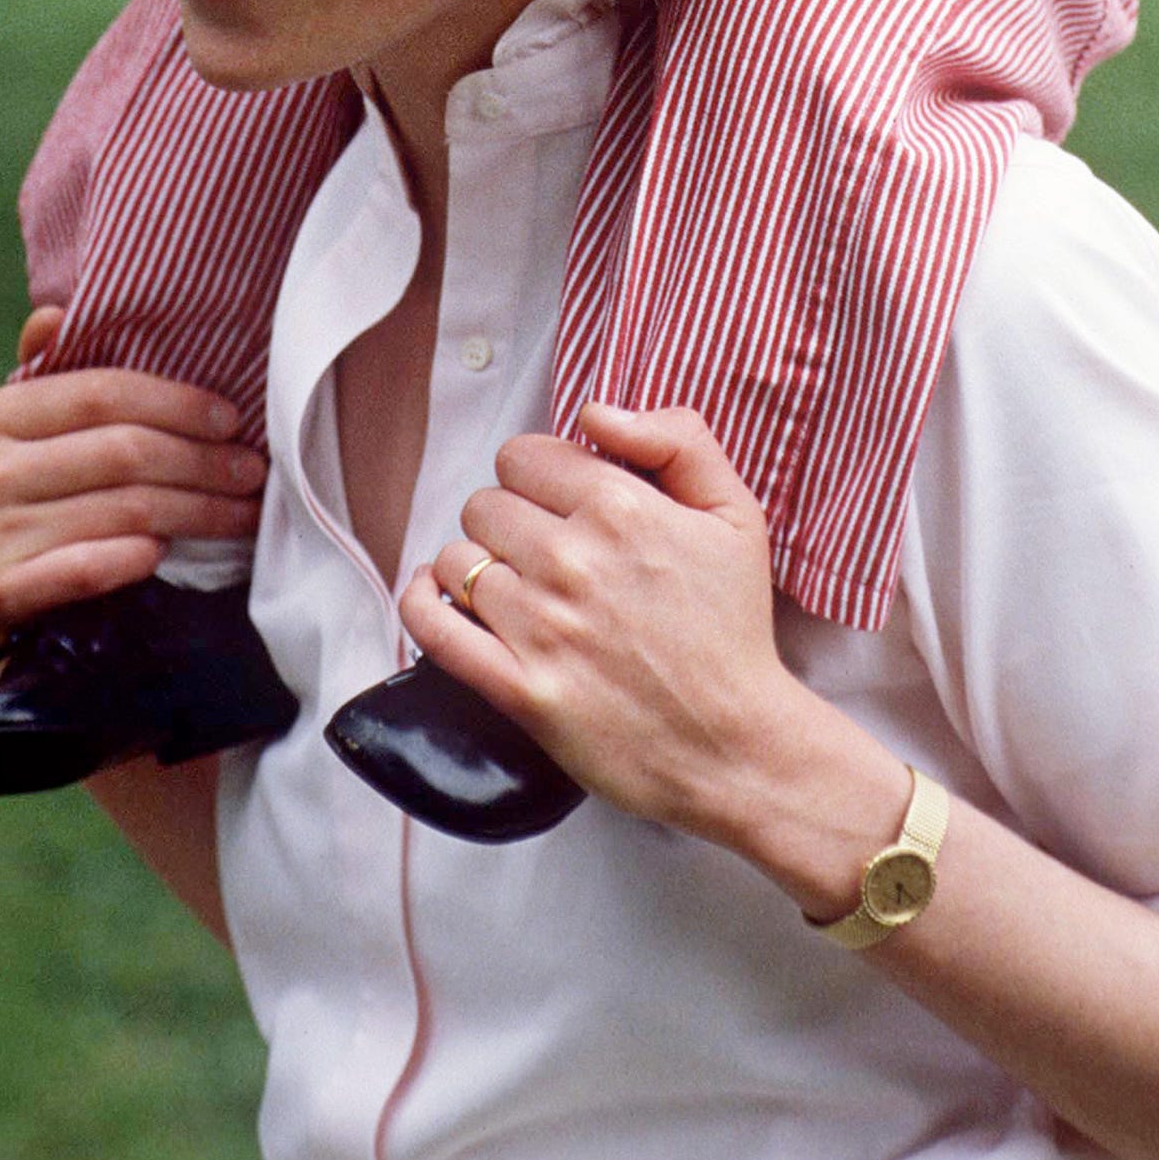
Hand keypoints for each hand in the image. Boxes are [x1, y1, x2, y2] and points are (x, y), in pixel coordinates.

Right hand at [0, 307, 265, 632]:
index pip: (101, 393)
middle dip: (202, 461)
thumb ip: (58, 375)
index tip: (232, 419)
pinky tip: (161, 553)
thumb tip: (53, 314)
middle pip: (121, 451)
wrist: (25, 618)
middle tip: (252, 471)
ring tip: (240, 513)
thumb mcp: (51, 438)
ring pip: (122, 509)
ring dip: (197, 512)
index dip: (176, 403)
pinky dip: (127, 559)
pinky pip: (80, 568)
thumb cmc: (55, 508)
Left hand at [397, 402, 807, 841]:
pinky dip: (422, 602)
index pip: (523, 456)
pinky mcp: (519, 689)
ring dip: (476, 566)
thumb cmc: (733, 629)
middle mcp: (571, 560)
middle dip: (508, 519)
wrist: (736, 747)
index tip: (558, 501)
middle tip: (542, 550)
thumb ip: (677, 438)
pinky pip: (435, 628)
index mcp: (620, 508)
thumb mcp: (735, 512)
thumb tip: (597, 412)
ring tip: (511, 585)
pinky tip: (434, 593)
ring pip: (457, 560)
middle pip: (485, 505)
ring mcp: (540, 627)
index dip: (537, 474)